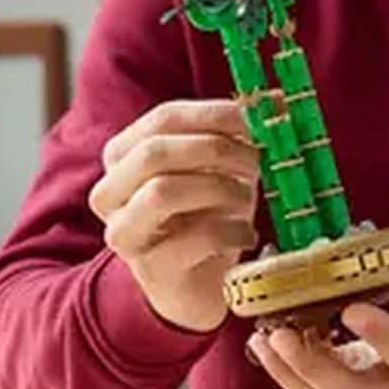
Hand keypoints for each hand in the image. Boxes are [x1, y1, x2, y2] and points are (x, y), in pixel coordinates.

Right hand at [89, 97, 261, 333]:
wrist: (195, 287)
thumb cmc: (206, 216)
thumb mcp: (223, 169)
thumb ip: (241, 133)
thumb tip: (277, 101)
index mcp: (123, 156)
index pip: (162, 119)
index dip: (213, 114)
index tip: (256, 120)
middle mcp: (111, 193)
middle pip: (154, 153)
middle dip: (215, 150)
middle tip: (256, 159)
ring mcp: (126, 234)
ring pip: (162, 192)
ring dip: (220, 189)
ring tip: (247, 200)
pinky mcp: (153, 270)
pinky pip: (195, 238)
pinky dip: (233, 231)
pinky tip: (246, 235)